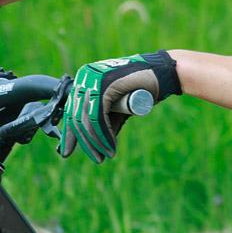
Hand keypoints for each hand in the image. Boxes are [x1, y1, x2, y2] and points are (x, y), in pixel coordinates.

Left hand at [60, 50, 181, 161]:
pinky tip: (110, 147)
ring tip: (106, 155)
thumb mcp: (120, 106)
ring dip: (96, 141)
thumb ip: (107, 121)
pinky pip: (99, 116)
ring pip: (88, 118)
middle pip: (78, 115)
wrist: (163, 73)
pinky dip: (104, 134)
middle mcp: (85, 77)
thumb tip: (97, 144)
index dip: (70, 134)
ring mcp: (94, 79)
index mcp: (85, 80)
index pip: (72, 110)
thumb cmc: (143, 87)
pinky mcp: (105, 84)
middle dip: (85, 141)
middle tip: (96, 159)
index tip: (68, 151)